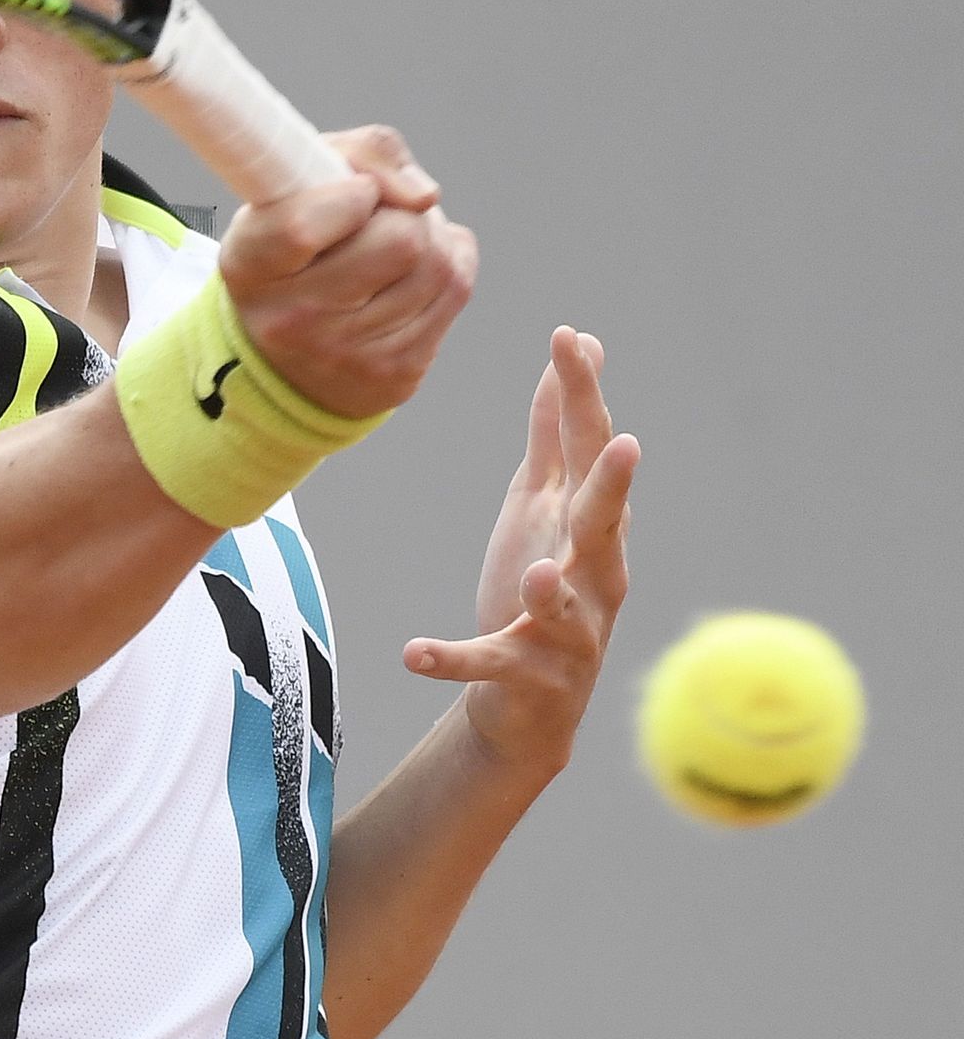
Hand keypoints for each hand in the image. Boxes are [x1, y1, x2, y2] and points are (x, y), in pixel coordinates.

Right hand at [218, 124, 478, 419]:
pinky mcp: (396, 373)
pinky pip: (456, 289)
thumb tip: (424, 194)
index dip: (355, 194)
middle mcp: (292, 319)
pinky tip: (416, 272)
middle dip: (405, 214)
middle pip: (400, 241)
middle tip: (384, 217)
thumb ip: (361, 155)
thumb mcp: (301, 187)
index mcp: (251, 265)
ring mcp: (347, 354)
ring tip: (399, 244)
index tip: (360, 190)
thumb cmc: (301, 249)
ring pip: (439, 263)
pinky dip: (449, 265)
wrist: (293, 355)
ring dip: (432, 237)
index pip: (303, 227)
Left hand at [403, 327, 638, 776]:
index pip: (590, 450)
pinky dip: (452, 659)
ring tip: (539, 572)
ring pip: (566, 609)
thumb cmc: (540, 586)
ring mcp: (567, 631)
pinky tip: (412, 653)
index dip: (584, 396)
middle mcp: (593, 575)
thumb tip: (581, 347)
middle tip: (627, 445)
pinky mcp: (528, 677)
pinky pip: (489, 665)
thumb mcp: (543, 503)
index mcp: (588, 524)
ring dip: (552, 592)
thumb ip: (557, 431)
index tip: (570, 337)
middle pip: (605, 525)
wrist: (527, 701)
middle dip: (613, 487)